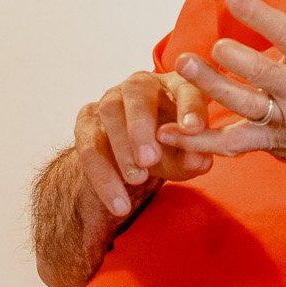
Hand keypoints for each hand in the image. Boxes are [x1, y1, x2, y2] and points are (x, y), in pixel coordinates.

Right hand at [72, 70, 214, 216]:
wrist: (136, 158)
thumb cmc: (173, 148)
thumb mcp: (187, 155)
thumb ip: (194, 156)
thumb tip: (198, 159)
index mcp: (174, 83)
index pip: (184, 87)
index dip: (189, 106)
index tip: (194, 128)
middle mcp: (140, 84)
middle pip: (136, 92)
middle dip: (142, 125)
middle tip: (150, 158)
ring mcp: (110, 100)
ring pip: (109, 113)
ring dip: (121, 148)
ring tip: (137, 179)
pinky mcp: (87, 122)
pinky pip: (88, 145)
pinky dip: (103, 176)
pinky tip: (119, 202)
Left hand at [161, 0, 285, 185]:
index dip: (261, 17)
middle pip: (262, 75)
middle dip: (235, 59)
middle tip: (213, 45)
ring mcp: (284, 120)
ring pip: (243, 106)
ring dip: (211, 88)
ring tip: (184, 68)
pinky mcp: (273, 143)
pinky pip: (233, 144)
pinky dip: (200, 142)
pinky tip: (170, 133)